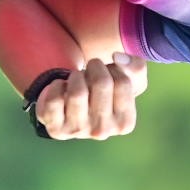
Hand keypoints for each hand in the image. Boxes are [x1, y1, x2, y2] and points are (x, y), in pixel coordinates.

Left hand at [33, 56, 148, 140]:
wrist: (72, 108)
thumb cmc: (104, 92)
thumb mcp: (127, 80)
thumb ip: (135, 66)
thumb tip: (118, 58)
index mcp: (124, 123)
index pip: (123, 82)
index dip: (113, 68)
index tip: (107, 73)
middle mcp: (103, 131)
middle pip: (102, 83)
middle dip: (94, 68)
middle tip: (89, 72)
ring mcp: (78, 132)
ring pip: (77, 92)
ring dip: (75, 76)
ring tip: (76, 80)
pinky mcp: (56, 129)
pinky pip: (54, 99)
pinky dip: (55, 86)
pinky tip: (61, 91)